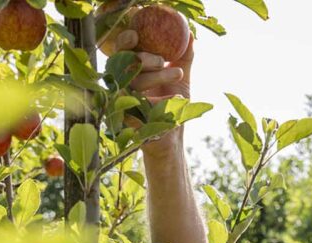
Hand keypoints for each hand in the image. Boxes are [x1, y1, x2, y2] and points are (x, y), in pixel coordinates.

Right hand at [112, 29, 193, 153]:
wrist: (172, 139)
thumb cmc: (172, 108)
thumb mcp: (180, 79)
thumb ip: (183, 57)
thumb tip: (190, 34)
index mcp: (131, 72)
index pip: (122, 51)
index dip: (125, 41)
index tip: (136, 34)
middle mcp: (124, 85)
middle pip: (124, 64)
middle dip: (145, 58)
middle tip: (162, 59)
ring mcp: (124, 103)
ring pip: (135, 83)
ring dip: (159, 76)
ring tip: (179, 74)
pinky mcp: (129, 120)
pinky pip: (142, 105)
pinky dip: (163, 100)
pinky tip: (178, 98)